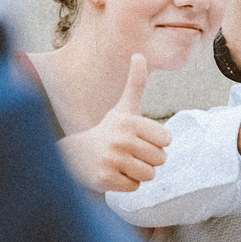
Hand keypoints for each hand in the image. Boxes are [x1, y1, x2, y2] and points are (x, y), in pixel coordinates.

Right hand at [58, 56, 171, 192]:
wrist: (74, 155)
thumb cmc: (108, 130)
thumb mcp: (123, 107)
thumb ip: (136, 82)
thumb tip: (139, 54)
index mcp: (130, 121)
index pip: (167, 140)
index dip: (155, 142)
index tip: (137, 139)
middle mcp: (120, 139)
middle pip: (160, 159)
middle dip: (147, 159)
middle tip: (128, 153)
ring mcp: (112, 160)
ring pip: (149, 175)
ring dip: (138, 172)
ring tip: (121, 163)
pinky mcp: (105, 179)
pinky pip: (135, 187)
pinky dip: (126, 184)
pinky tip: (112, 173)